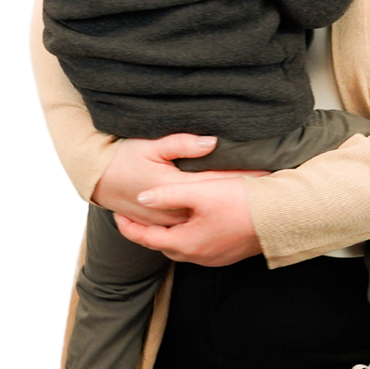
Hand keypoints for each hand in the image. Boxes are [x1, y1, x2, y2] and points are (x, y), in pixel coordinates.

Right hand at [90, 133, 264, 226]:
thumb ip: (181, 143)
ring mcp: (168, 221)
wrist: (100, 180)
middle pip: (214, 203)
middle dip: (240, 194)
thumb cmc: (124, 158)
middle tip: (269, 185)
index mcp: (170, 187)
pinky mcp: (165, 225)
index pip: (212, 182)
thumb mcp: (150, 145)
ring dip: (230, 208)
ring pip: (207, 217)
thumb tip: (212, 142)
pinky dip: (215, 216)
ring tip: (258, 198)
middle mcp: (171, 210)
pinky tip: (231, 210)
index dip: (238, 176)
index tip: (262, 170)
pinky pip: (195, 223)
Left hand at [113, 176, 261, 265]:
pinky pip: (199, 246)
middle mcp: (199, 256)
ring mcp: (216, 257)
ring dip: (168, 233)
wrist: (282, 216)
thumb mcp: (201, 192)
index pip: (146, 239)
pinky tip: (193, 221)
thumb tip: (142, 199)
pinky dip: (187, 235)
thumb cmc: (242, 202)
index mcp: (187, 243)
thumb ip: (168, 195)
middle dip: (147, 231)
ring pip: (182, 246)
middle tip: (135, 215)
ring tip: (160, 216)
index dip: (128, 226)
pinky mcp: (230, 252)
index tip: (117, 214)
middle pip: (163, 245)